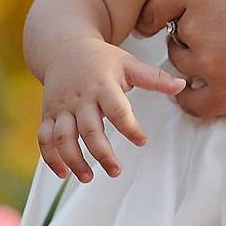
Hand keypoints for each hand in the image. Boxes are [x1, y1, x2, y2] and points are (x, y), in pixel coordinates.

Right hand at [39, 36, 183, 181]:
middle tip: (115, 170)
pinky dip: (50, 157)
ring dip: (74, 159)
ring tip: (88, 177)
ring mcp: (61, 107)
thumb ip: (154, 77)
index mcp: (102, 85)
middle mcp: (80, 98)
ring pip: (63, 137)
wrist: (64, 47)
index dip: (130, 127)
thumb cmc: (100, 60)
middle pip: (88, 128)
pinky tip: (62, 173)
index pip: (117, 109)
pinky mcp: (48, 114)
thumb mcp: (128, 64)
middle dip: (101, 152)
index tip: (142, 141)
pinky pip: (44, 138)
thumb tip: (182, 85)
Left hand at [135, 0, 225, 117]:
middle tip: (216, 26)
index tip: (176, 8)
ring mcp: (211, 65)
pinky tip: (206, 86)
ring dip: (192, 59)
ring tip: (220, 51)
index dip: (167, 4)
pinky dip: (192, 96)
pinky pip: (190, 102)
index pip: (160, 0)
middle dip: (188, 28)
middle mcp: (198, 26)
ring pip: (180, 64)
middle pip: (173, 31)